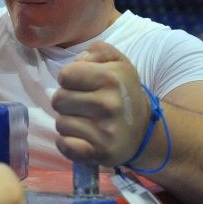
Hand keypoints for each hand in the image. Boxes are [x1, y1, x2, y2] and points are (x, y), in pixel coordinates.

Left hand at [52, 41, 150, 166]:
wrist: (144, 131)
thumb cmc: (124, 92)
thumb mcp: (118, 62)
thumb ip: (96, 51)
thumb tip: (77, 60)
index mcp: (111, 78)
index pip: (65, 75)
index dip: (69, 78)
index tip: (81, 85)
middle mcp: (109, 104)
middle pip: (58, 100)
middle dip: (67, 101)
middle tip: (83, 105)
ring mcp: (105, 131)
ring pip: (60, 123)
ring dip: (68, 122)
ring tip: (86, 121)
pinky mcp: (100, 153)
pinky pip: (65, 145)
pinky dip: (67, 143)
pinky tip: (81, 138)